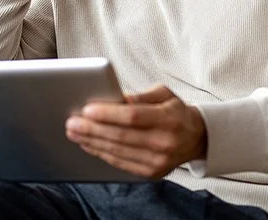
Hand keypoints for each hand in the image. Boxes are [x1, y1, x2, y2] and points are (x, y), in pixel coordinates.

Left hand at [65, 85, 206, 178]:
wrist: (195, 138)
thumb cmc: (175, 111)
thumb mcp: (164, 94)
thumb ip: (140, 95)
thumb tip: (115, 98)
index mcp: (169, 119)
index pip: (133, 117)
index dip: (108, 114)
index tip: (87, 109)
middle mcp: (164, 142)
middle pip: (121, 136)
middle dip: (92, 129)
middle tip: (72, 122)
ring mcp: (158, 161)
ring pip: (117, 151)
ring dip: (92, 142)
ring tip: (74, 132)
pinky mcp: (151, 173)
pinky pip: (121, 163)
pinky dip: (101, 154)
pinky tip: (89, 145)